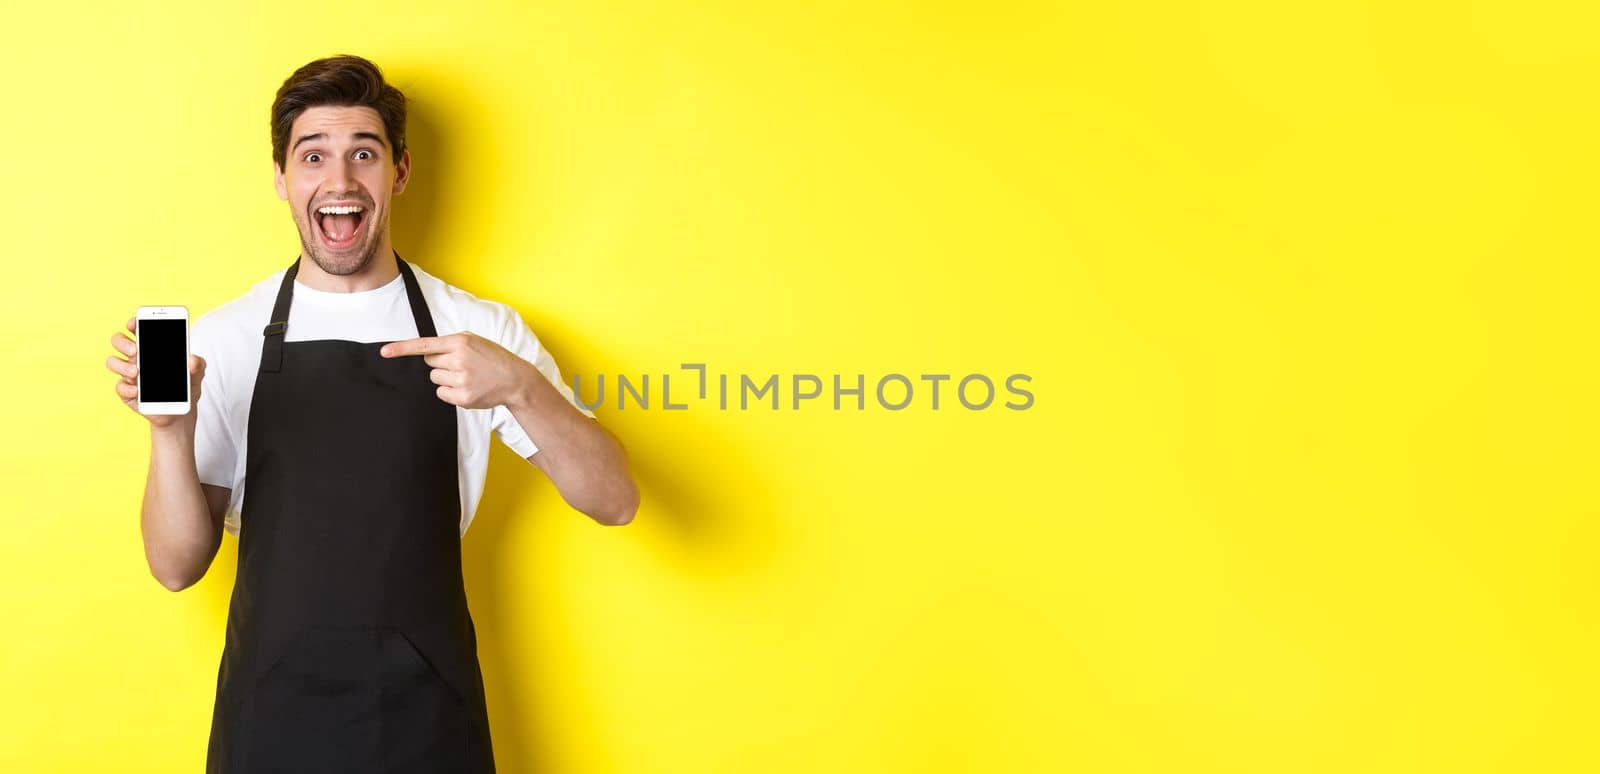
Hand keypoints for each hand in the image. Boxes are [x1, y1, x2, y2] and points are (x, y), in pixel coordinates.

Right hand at [107, 316, 204, 429]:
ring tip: (137, 372)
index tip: (135, 322)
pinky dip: (127, 388)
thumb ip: (198, 364)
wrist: (180, 411)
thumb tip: (192, 360)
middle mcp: (136, 358)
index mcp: (151, 348)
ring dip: (121, 365)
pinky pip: (120, 386)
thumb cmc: (186, 386)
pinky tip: (137, 390)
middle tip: (135, 350)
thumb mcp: (196, 374)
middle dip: (122, 342)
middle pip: (118, 341)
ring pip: (113, 362)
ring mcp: (129, 374)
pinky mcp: (127, 392)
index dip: (133, 323)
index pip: (137, 329)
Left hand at [380, 332, 531, 409]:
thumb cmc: (492, 358)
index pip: (424, 345)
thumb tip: (426, 353)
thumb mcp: (474, 341)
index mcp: (460, 342)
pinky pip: (441, 394)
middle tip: (460, 365)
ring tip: (467, 376)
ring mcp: (461, 380)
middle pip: (429, 364)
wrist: (515, 379)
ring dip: (446, 378)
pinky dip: (450, 392)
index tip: (384, 352)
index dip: (401, 348)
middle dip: (440, 364)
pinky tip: (467, 387)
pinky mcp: (463, 398)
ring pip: (435, 379)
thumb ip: (450, 343)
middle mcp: (459, 360)